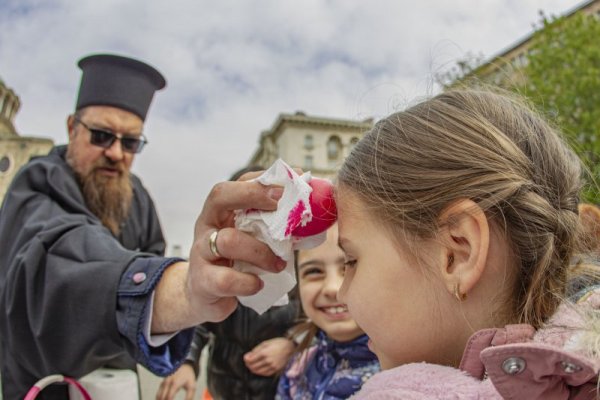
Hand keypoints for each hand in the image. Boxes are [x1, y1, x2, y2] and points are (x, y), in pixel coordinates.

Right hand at [152, 180, 285, 332]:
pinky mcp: (203, 281)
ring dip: (261, 252)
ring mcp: (201, 252)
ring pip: (228, 240)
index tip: (286, 189)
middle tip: (283, 212)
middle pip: (221, 197)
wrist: (205, 295)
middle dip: (254, 197)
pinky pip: (226, 279)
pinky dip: (248, 282)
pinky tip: (258, 284)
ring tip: (278, 264)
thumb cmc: (235, 260)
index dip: (258, 183)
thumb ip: (272, 222)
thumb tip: (309, 204)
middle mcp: (206, 225)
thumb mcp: (250, 236)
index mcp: (219, 211)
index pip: (234, 184)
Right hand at [155, 363, 195, 399]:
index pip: (169, 397)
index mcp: (175, 383)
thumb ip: (189, 397)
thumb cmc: (188, 378)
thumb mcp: (191, 386)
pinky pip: (158, 394)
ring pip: (158, 396)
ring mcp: (163, 383)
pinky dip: (160, 399)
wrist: (184, 367)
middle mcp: (167, 383)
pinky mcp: (162, 384)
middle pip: (162, 397)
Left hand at [243, 337, 295, 375]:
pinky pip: (265, 374)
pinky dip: (260, 373)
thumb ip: (256, 350)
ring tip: (252, 366)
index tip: (245, 357)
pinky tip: (259, 369)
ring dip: (253, 369)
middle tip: (248, 362)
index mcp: (264, 352)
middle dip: (248, 364)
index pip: (250, 360)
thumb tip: (247, 356)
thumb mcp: (266, 343)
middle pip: (253, 366)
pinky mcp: (276, 370)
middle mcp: (268, 361)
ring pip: (258, 372)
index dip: (246, 359)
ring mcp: (272, 366)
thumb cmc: (278, 343)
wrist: (290, 347)